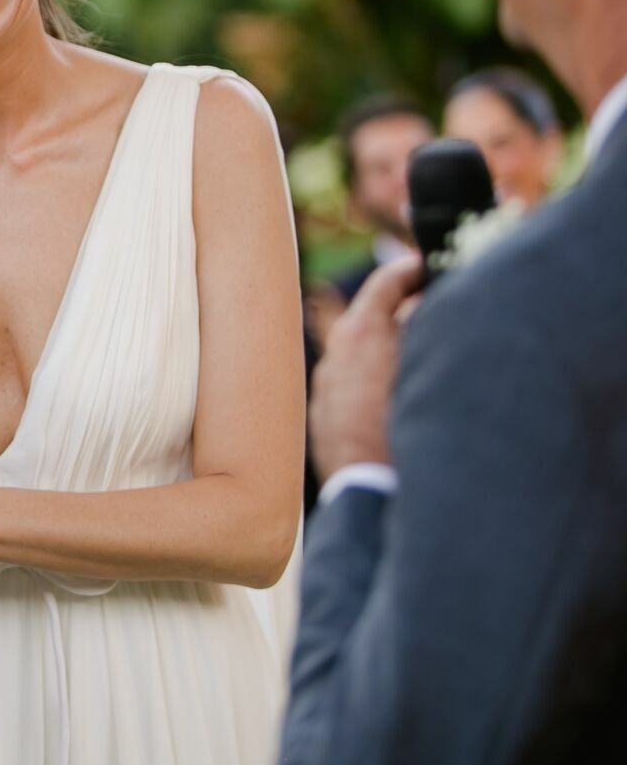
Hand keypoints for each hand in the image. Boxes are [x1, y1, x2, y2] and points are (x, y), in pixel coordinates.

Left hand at [309, 255, 423, 481]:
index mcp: (361, 334)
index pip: (386, 284)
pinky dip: (376, 376)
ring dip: (390, 347)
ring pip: (361, 351)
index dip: (411, 271)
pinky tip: (401, 392)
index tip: (430, 265)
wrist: (370, 498)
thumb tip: (431, 309)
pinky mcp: (326, 417)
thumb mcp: (428, 371)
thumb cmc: (407, 433)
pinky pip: (352, 383)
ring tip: (425, 352)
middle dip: (404, 310)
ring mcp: (326, 387)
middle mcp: (335, 354)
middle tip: (438, 307)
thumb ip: (429, 333)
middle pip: (373, 316)